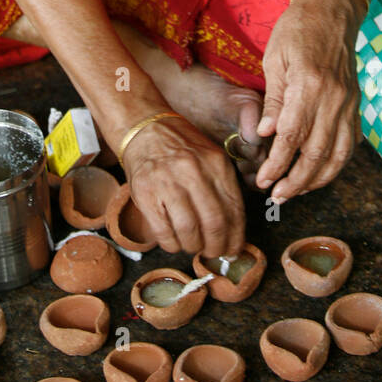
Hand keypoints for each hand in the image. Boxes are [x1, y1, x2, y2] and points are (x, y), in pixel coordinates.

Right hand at [123, 119, 245, 257]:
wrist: (144, 129)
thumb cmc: (181, 149)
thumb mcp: (210, 158)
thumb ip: (223, 188)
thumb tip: (234, 232)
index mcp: (216, 163)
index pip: (234, 210)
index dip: (236, 237)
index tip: (234, 249)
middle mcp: (193, 172)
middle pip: (214, 224)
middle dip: (216, 247)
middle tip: (213, 252)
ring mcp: (168, 182)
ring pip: (189, 232)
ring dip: (193, 246)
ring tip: (192, 245)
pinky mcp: (145, 194)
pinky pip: (164, 232)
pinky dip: (172, 244)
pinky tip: (174, 241)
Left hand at [255, 0, 363, 200]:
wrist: (332, 8)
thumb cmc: (297, 29)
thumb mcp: (274, 59)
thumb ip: (273, 100)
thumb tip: (265, 135)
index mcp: (309, 85)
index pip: (292, 137)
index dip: (278, 164)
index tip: (264, 180)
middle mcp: (333, 98)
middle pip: (317, 153)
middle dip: (296, 180)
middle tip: (277, 196)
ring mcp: (348, 102)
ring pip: (338, 154)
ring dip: (318, 179)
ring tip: (297, 191)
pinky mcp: (355, 103)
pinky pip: (350, 142)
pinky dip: (337, 163)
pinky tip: (321, 172)